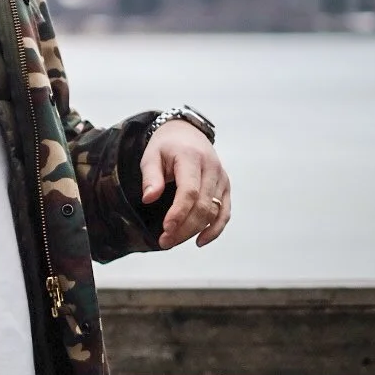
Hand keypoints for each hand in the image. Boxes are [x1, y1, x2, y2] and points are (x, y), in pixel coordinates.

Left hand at [140, 122, 231, 248]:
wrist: (187, 132)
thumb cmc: (166, 146)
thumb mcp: (151, 155)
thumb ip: (151, 177)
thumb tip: (148, 199)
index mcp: (192, 158)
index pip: (189, 191)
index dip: (179, 212)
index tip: (165, 229)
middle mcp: (211, 168)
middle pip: (202, 206)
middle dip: (184, 228)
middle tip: (164, 242)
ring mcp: (221, 178)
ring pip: (214, 212)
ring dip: (194, 231)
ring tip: (173, 241)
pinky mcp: (225, 186)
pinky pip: (225, 212)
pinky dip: (215, 229)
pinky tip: (200, 241)